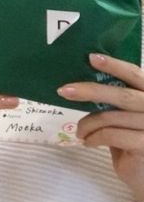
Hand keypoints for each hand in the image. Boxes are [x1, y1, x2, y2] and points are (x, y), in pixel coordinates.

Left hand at [61, 53, 143, 200]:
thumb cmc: (133, 144)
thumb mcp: (125, 118)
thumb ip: (116, 102)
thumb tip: (81, 82)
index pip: (136, 75)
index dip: (115, 65)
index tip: (92, 57)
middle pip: (121, 95)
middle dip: (90, 91)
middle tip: (64, 90)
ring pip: (111, 117)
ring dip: (87, 124)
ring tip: (80, 132)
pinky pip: (111, 135)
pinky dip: (93, 138)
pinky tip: (88, 142)